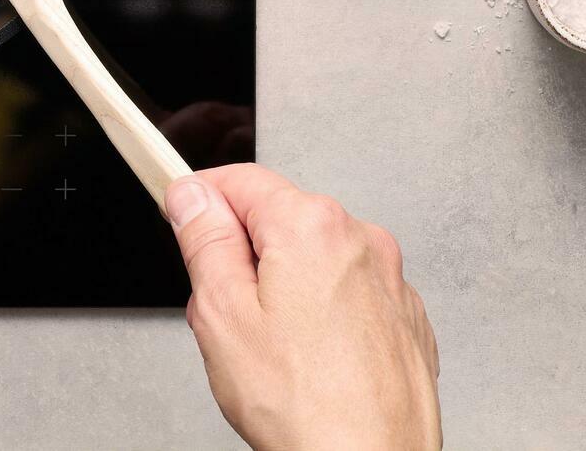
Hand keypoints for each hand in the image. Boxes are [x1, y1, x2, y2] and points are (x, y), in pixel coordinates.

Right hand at [167, 164, 439, 450]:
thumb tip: (192, 197)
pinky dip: (321, 315)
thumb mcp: (222, 313)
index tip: (181, 219)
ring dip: (280, 289)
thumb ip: (204, 240)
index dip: (201, 199)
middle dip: (241, 257)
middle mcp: (360, 240)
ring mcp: (389, 280)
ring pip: (312, 262)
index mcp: (311, 226)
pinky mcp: (403, 318)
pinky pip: (346, 295)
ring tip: (267, 352)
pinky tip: (306, 363)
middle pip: (277, 222)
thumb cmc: (305, 405)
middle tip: (222, 315)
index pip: (239, 180)